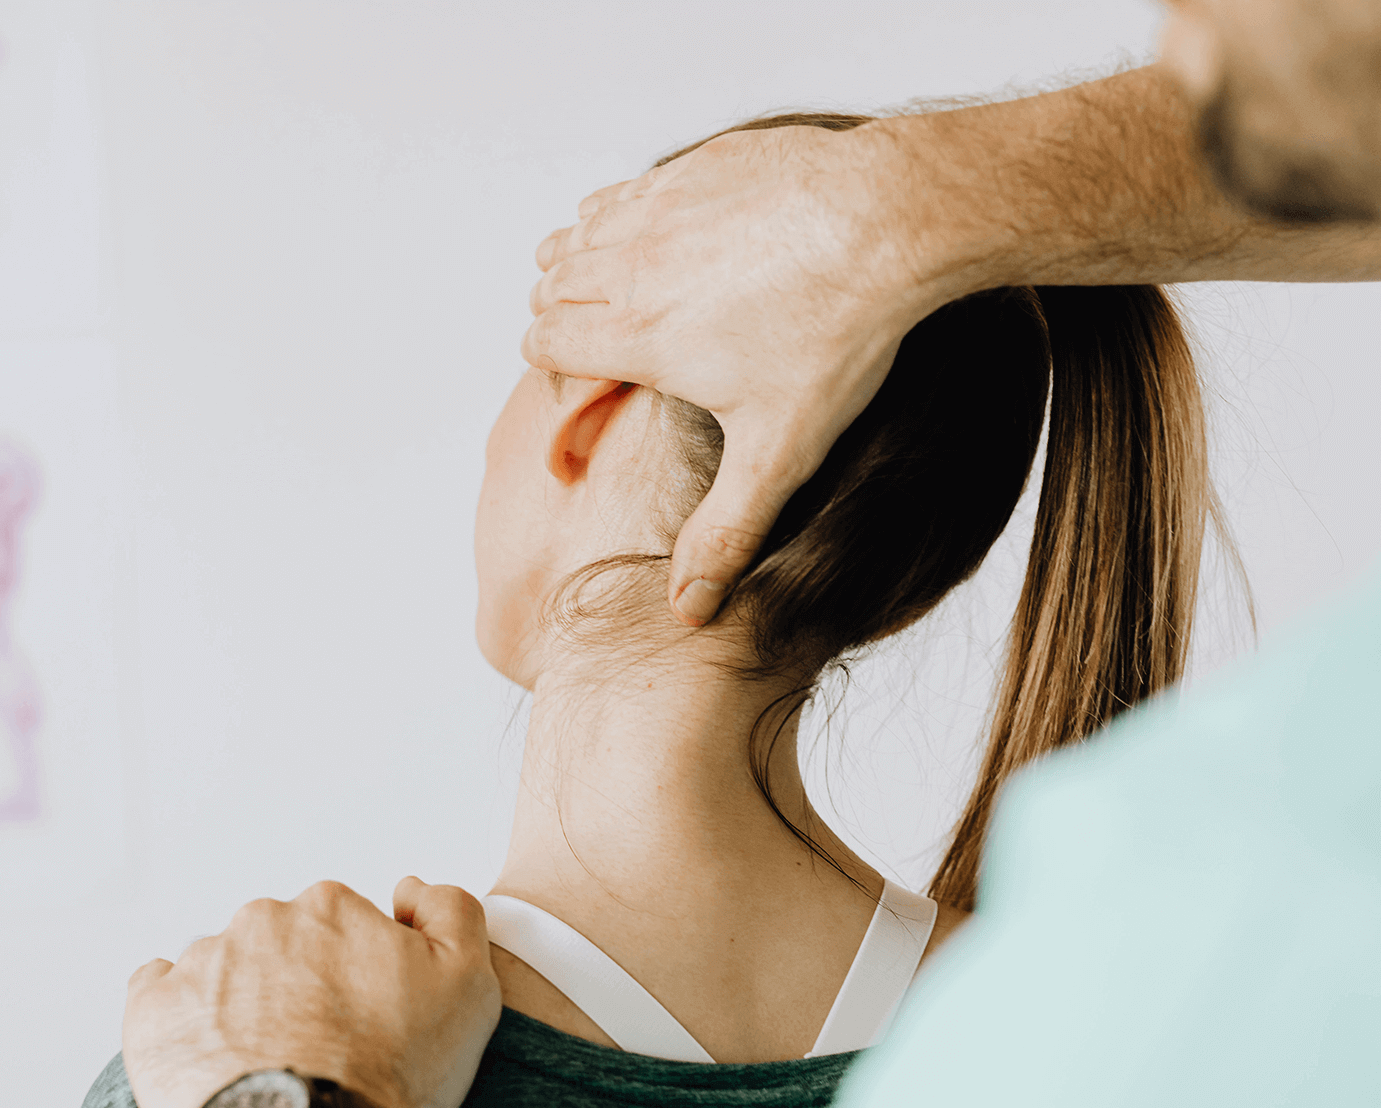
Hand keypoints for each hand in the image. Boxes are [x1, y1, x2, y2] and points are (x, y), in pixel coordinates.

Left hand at [122, 877, 500, 1107]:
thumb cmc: (390, 1074)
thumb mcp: (468, 985)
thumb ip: (451, 912)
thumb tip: (409, 890)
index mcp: (329, 907)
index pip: (340, 927)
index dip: (355, 975)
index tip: (363, 1019)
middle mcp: (260, 921)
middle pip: (279, 945)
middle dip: (295, 985)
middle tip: (317, 1048)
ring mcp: (201, 964)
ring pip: (223, 972)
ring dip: (240, 1005)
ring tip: (266, 1066)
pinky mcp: (153, 1011)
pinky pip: (158, 994)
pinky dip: (180, 1017)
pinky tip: (208, 1053)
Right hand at [522, 122, 940, 623]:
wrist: (893, 221)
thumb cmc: (838, 336)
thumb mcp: (781, 452)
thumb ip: (726, 531)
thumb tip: (687, 609)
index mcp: (638, 335)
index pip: (544, 342)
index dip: (552, 363)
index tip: (584, 379)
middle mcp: (632, 266)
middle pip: (550, 284)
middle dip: (561, 312)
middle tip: (605, 339)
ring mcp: (661, 209)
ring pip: (577, 231)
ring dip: (584, 260)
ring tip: (625, 290)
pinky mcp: (697, 167)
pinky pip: (628, 189)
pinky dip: (627, 213)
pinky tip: (668, 237)